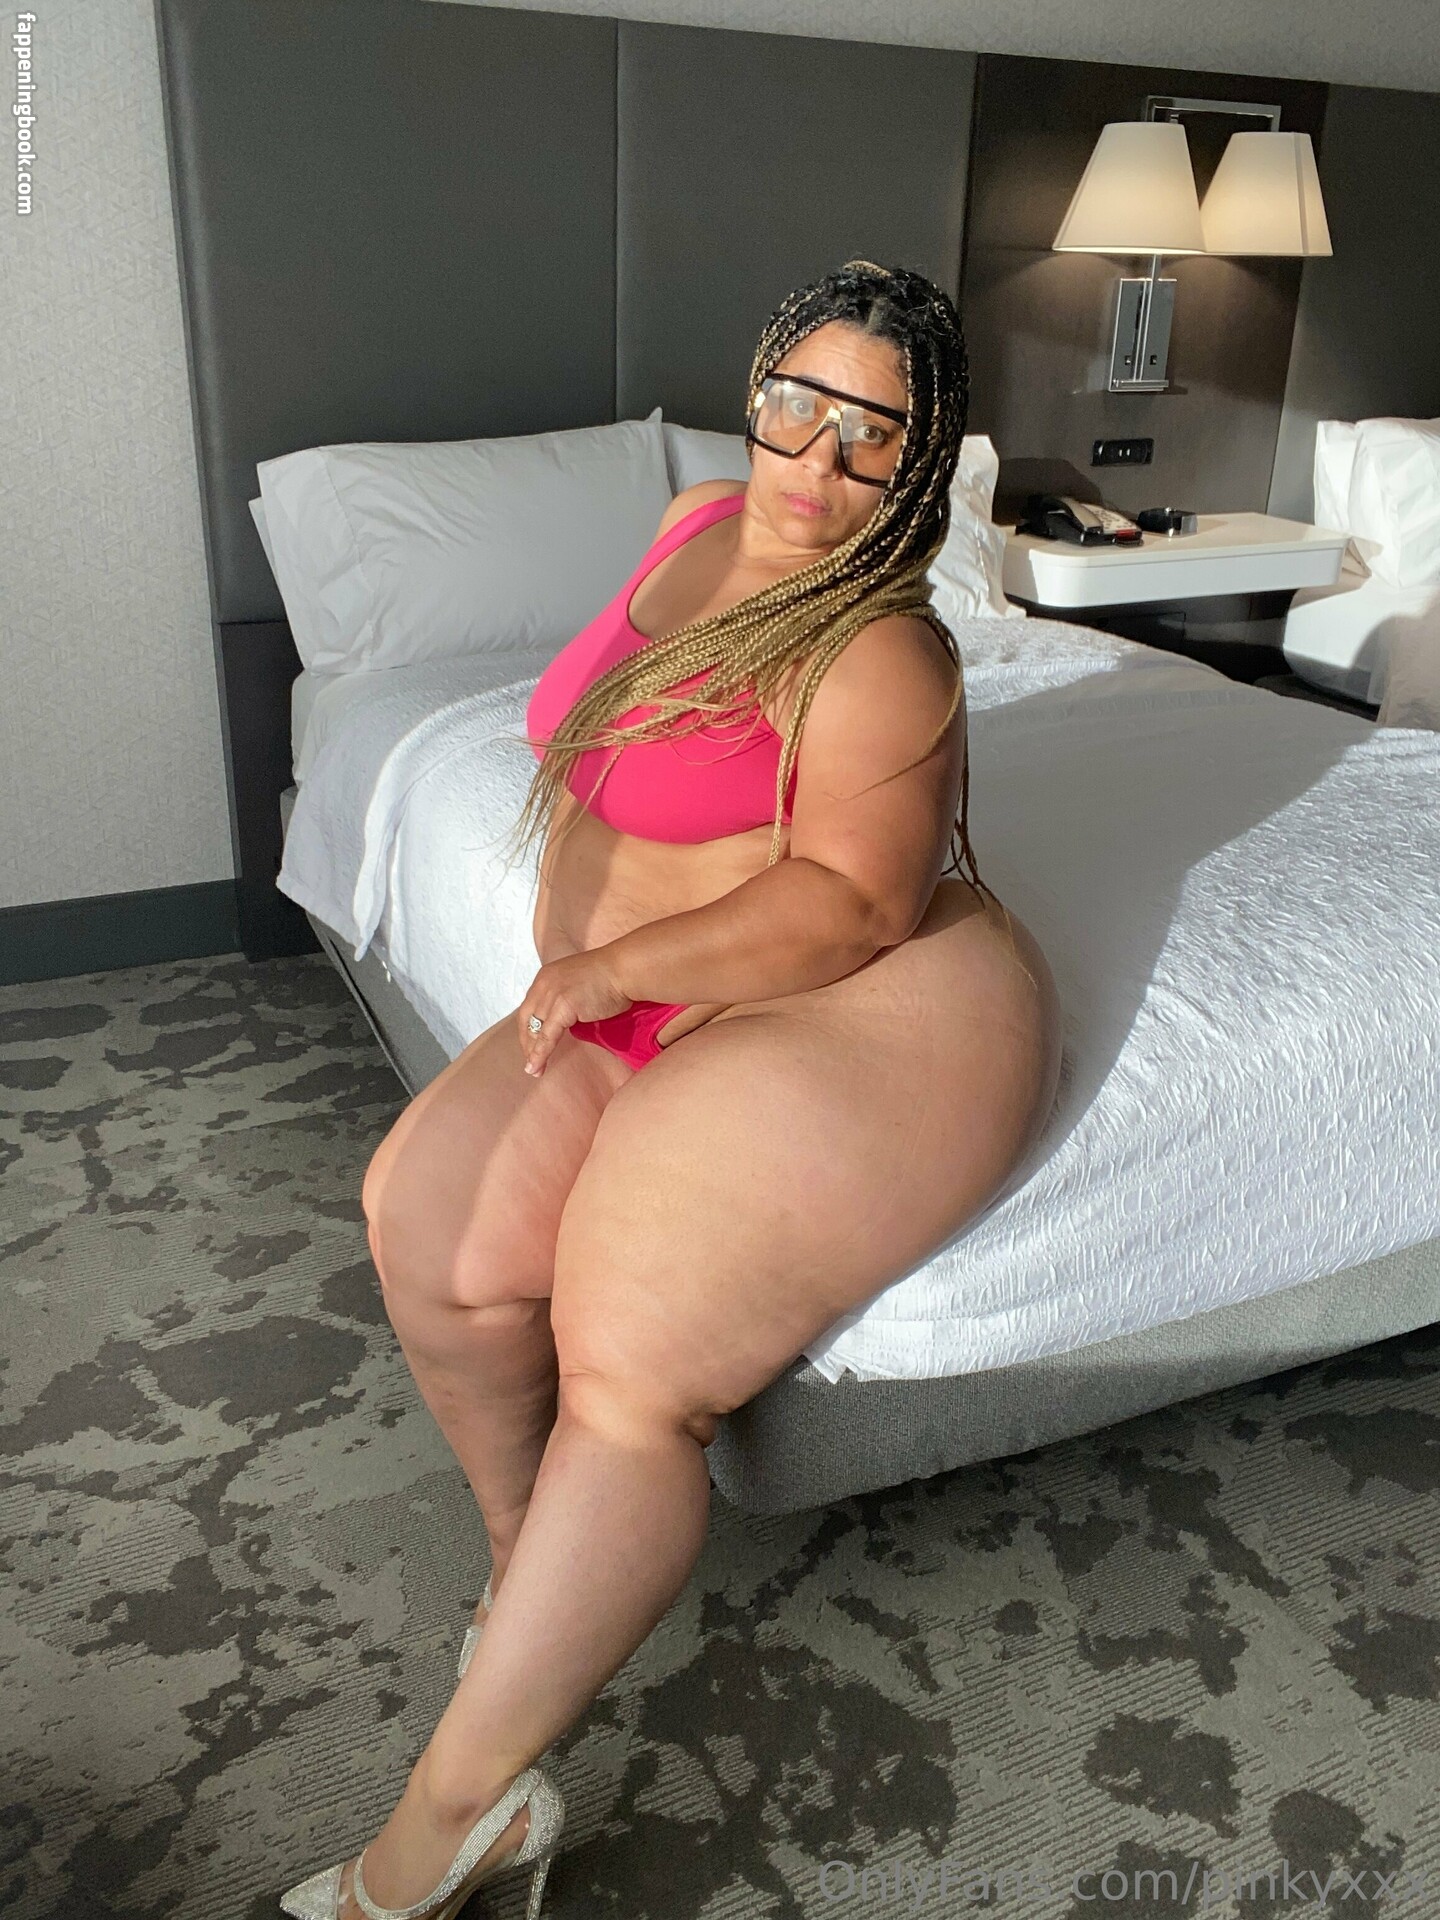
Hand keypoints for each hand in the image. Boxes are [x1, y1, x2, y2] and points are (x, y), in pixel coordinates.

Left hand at [516, 950, 631, 1075]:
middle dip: (527, 1043)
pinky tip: (537, 1066)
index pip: (529, 1007)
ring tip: (534, 1070)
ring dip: (532, 1052)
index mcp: (546, 976)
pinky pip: (547, 1036)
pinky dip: (540, 1053)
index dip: (528, 1029)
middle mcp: (544, 983)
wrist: (626, 969)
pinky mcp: (563, 1006)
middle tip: (530, 1063)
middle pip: (526, 1018)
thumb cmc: (612, 976)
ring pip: (534, 1029)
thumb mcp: (579, 982)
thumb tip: (566, 1019)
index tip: (531, 1045)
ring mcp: (552, 994)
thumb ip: (567, 997)